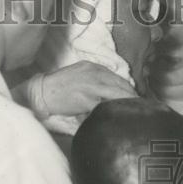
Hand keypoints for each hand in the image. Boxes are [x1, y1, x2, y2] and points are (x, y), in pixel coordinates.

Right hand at [18, 61, 134, 119]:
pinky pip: (105, 105)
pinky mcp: (86, 97)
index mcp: (93, 67)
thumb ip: (96, 82)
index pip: (117, 78)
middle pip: (121, 85)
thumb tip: (113, 95)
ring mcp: (91, 85)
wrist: (41, 93)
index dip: (128, 89)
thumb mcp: (80, 78)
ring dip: (127, 103)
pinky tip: (119, 116)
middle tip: (141, 108)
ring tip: (134, 112)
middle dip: (132, 97)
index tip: (136, 98)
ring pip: (117, 94)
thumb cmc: (59, 89)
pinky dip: (113, 110)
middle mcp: (94, 73)